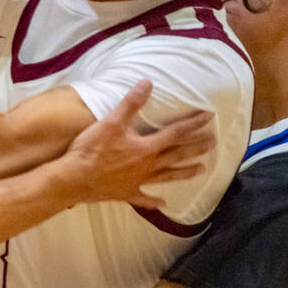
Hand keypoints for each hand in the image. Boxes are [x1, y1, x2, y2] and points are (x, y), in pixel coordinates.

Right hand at [64, 80, 214, 208]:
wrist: (74, 179)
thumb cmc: (92, 150)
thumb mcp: (111, 122)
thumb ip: (130, 104)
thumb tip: (147, 83)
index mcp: (146, 147)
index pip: (175, 133)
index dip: (192, 124)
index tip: (208, 117)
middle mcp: (147, 165)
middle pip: (177, 155)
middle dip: (196, 147)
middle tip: (213, 143)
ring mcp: (138, 181)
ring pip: (167, 176)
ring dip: (184, 172)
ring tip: (201, 170)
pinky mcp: (126, 193)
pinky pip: (144, 198)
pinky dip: (154, 201)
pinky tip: (162, 203)